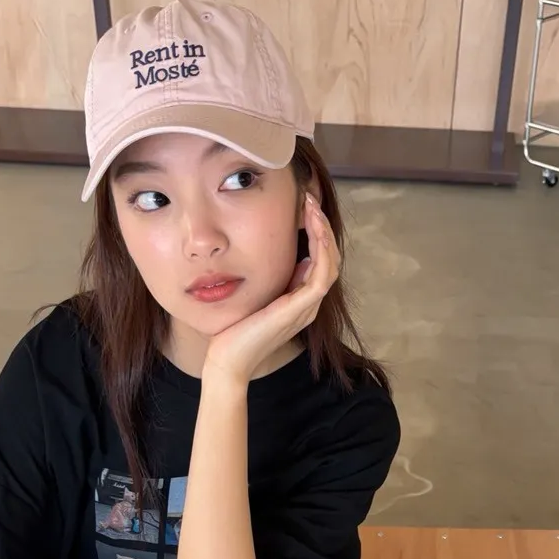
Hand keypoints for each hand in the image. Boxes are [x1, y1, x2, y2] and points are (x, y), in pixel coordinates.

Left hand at [203, 192, 340, 385]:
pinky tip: (313, 229)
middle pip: (330, 259)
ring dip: (324, 232)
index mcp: (299, 300)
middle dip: (322, 227)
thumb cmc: (235, 330)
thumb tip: (288, 259)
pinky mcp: (300, 310)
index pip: (320, 261)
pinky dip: (321, 250)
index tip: (303, 207)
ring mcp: (306, 308)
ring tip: (311, 207)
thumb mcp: (255, 295)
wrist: (228, 360)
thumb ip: (271, 280)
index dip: (317, 233)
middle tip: (309, 199)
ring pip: (330, 264)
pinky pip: (321, 275)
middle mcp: (308, 304)